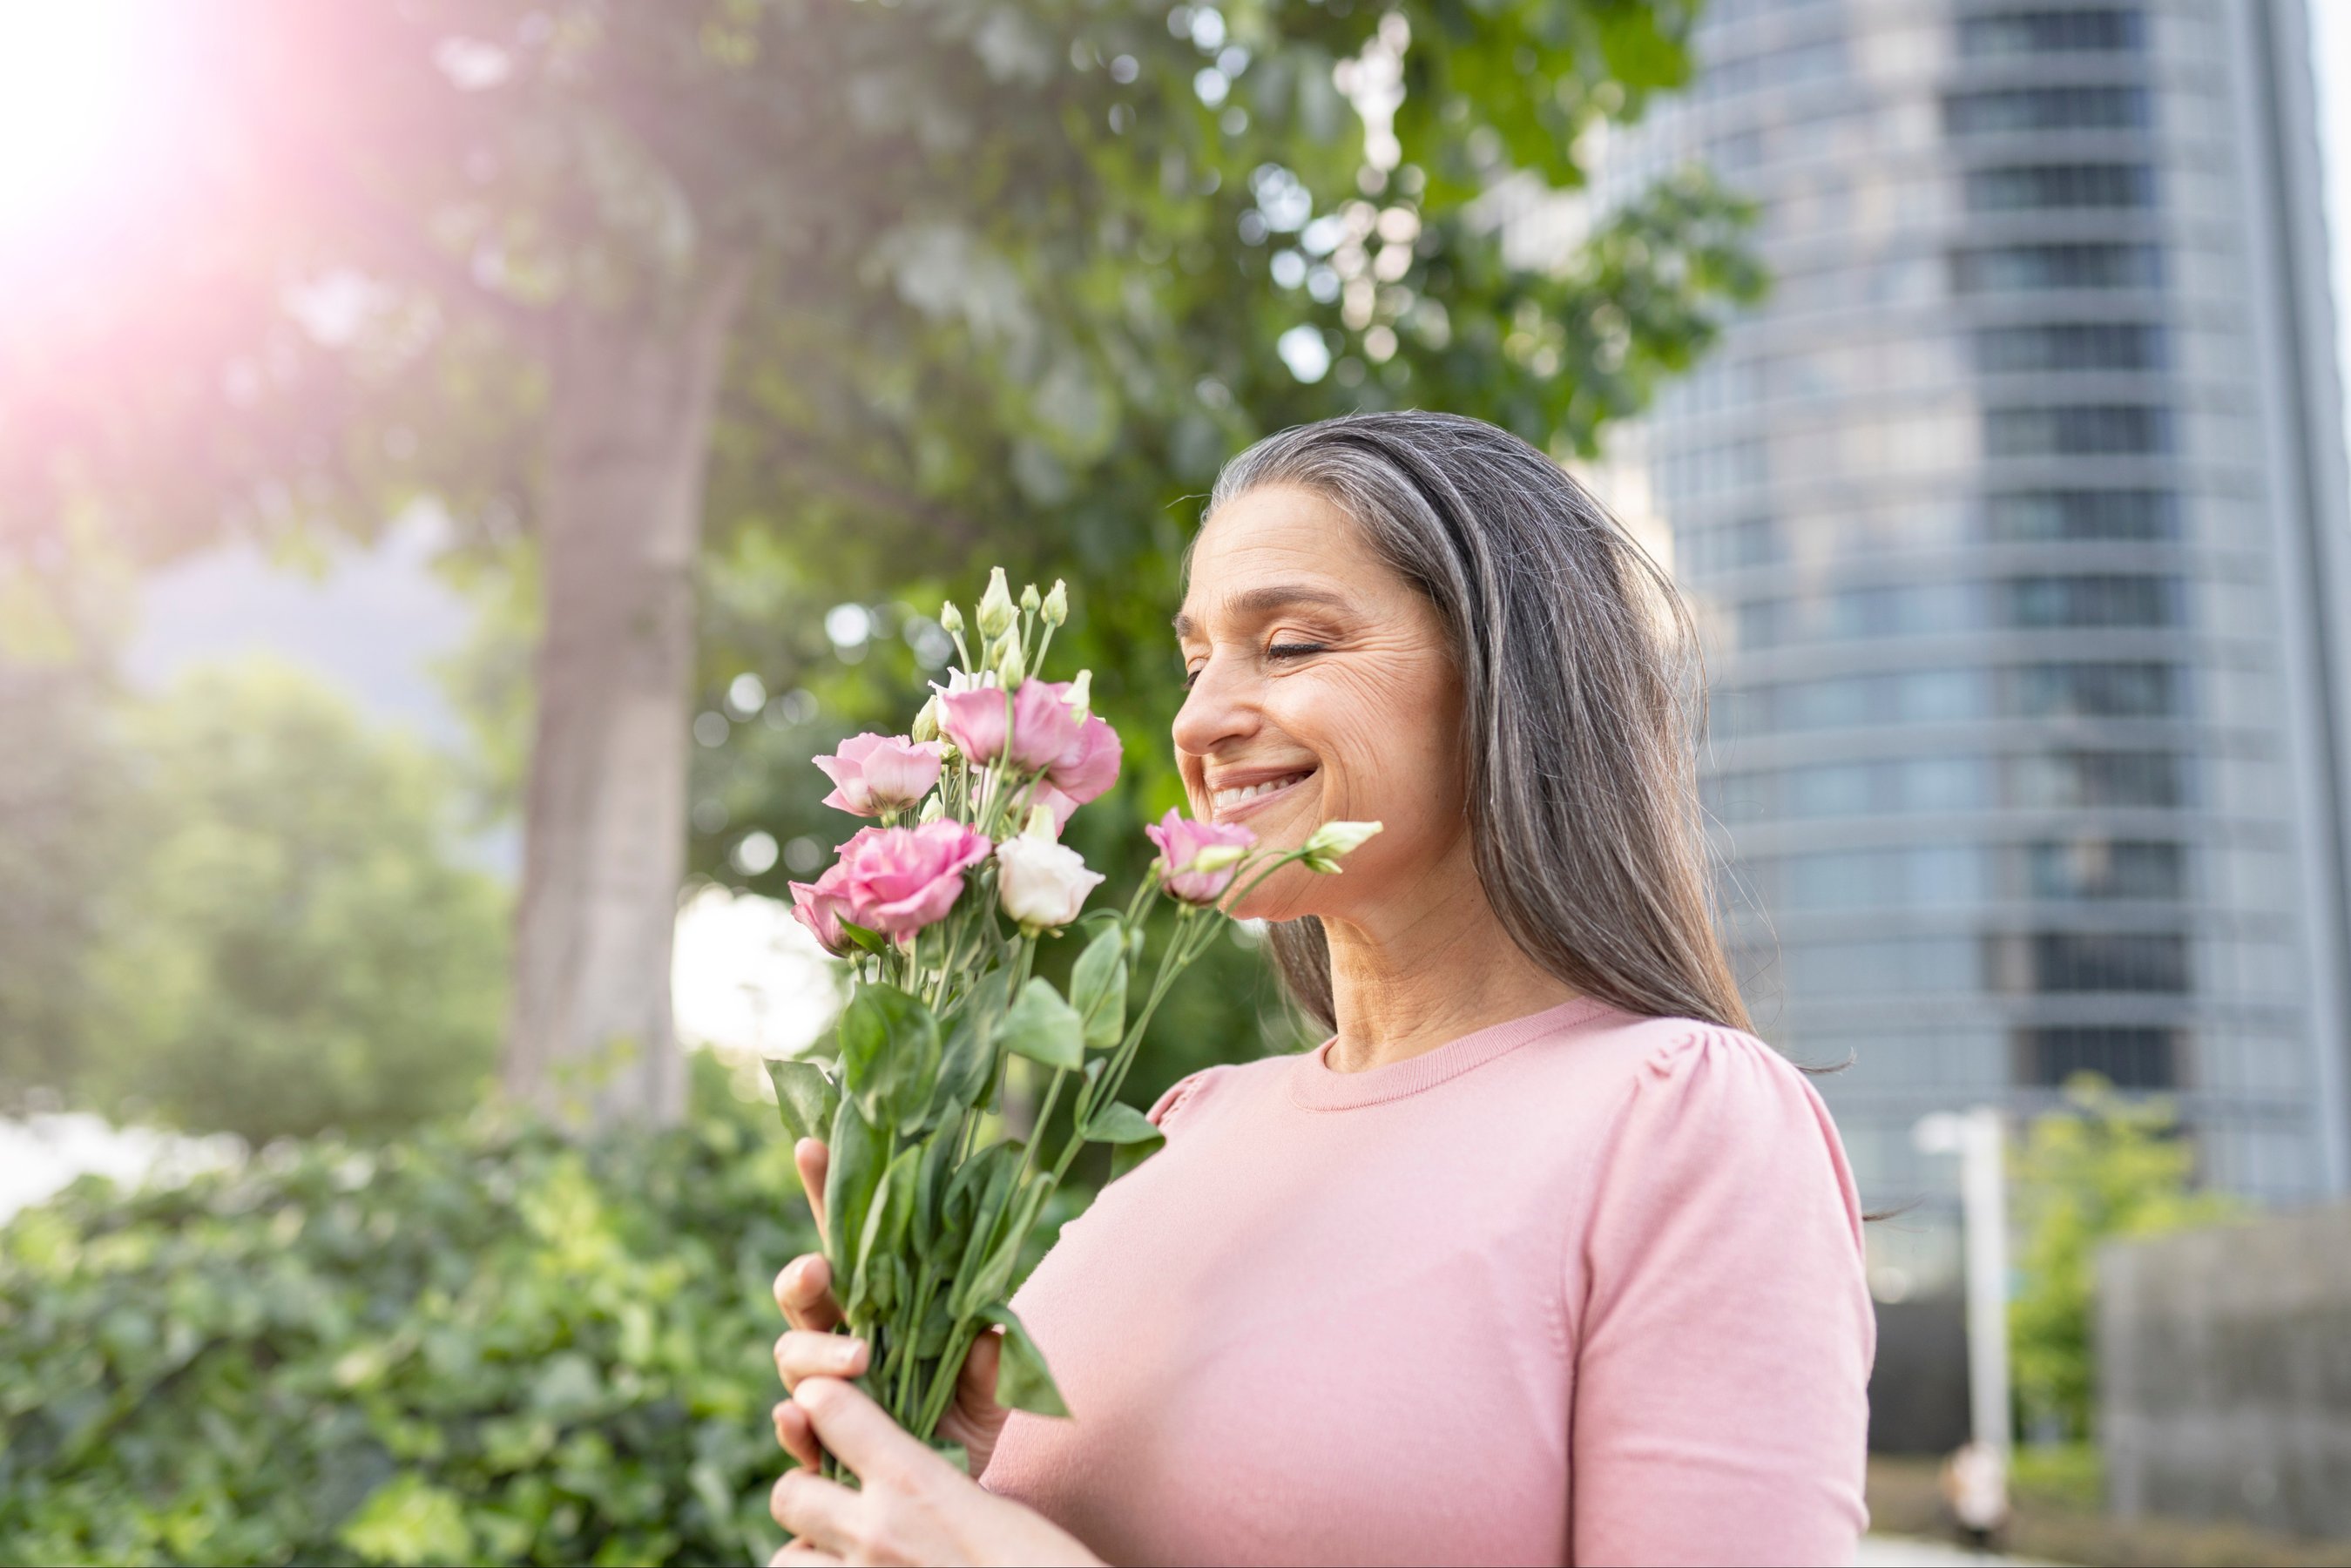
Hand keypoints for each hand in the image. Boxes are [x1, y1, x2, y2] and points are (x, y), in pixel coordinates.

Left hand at [767, 1375, 1099, 1565]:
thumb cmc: (1033, 1561)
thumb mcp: (998, 1494)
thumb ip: (976, 1420)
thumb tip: (989, 1336)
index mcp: (917, 1481)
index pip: (832, 1411)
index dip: (822, 1398)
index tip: (824, 1399)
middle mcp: (879, 1531)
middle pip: (790, 1491)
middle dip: (803, 1488)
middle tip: (830, 1494)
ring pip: (787, 1557)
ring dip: (807, 1549)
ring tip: (835, 1547)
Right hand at [772, 1138, 1010, 1478]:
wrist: (956, 1489)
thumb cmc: (968, 1416)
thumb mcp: (993, 1385)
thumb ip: (993, 1361)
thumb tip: (993, 1337)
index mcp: (879, 1302)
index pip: (848, 1239)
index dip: (826, 1190)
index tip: (811, 1146)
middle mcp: (841, 1337)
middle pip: (802, 1294)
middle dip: (802, 1277)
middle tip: (820, 1272)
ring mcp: (824, 1389)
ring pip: (792, 1356)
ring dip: (816, 1352)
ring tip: (854, 1359)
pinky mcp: (819, 1444)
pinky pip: (795, 1430)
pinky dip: (792, 1425)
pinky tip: (797, 1418)